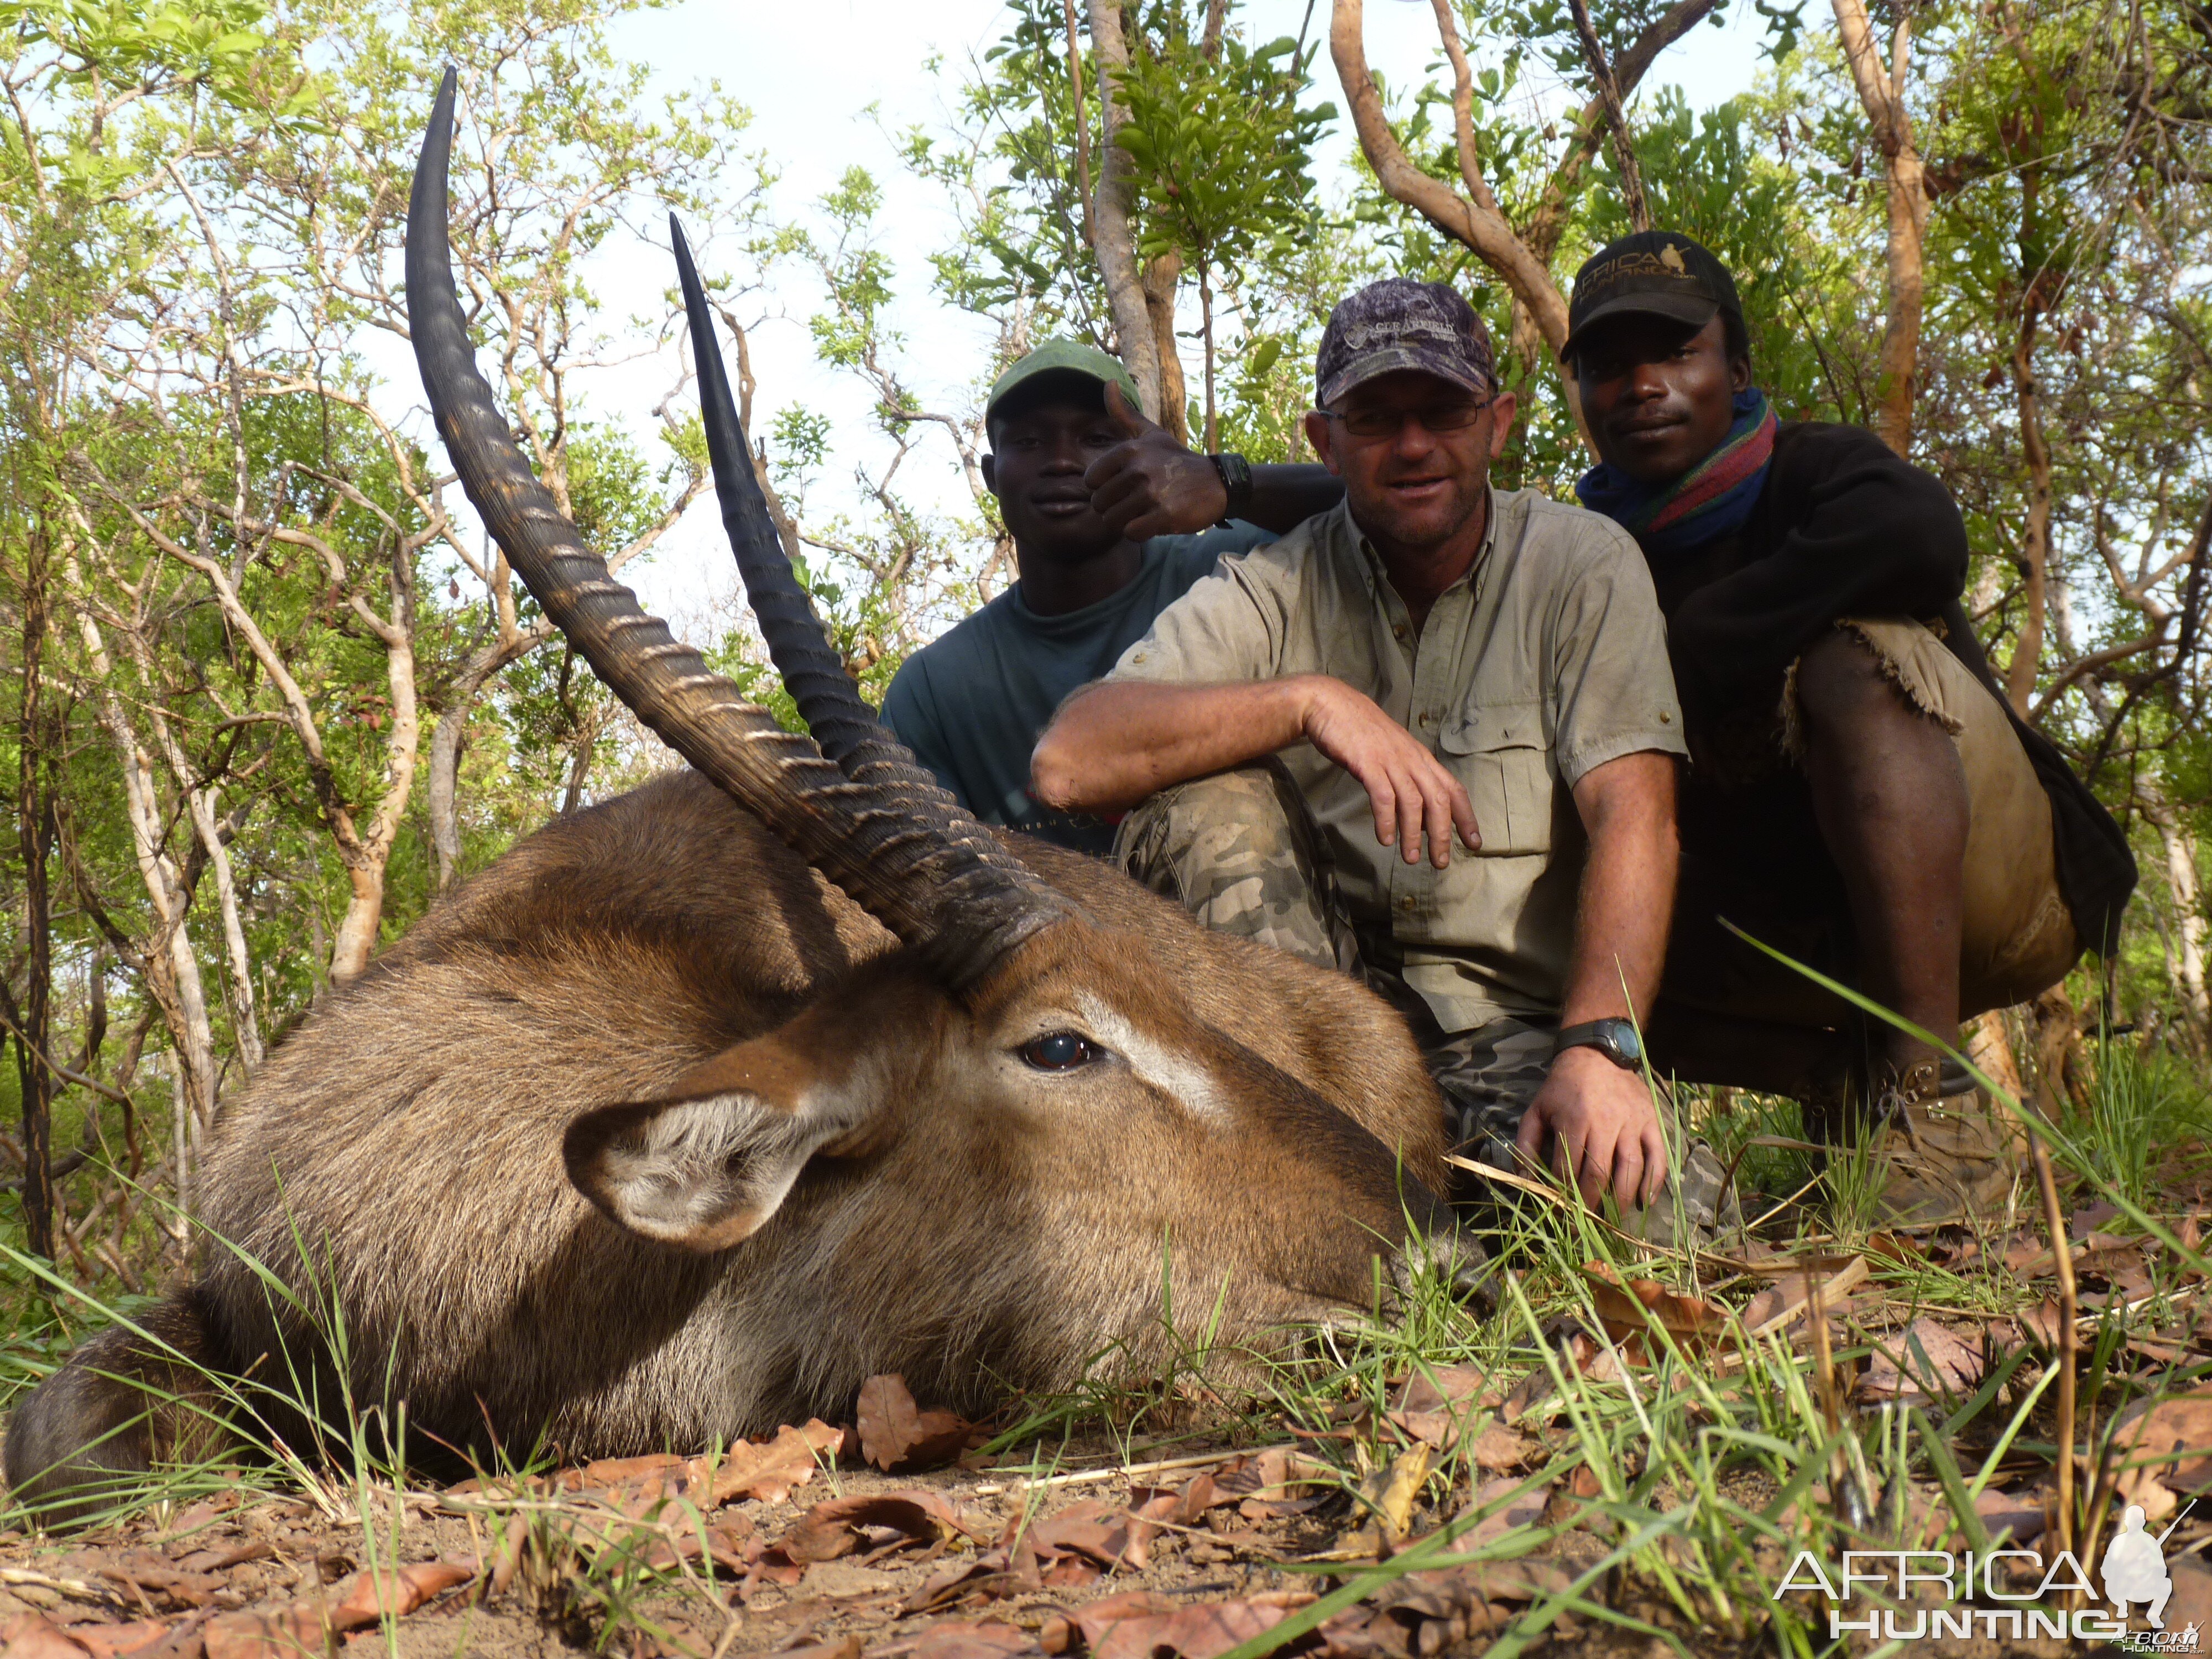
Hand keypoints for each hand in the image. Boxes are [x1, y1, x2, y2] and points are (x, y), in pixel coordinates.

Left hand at [1083, 382, 1227, 540]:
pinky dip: (1139, 532)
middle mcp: (1138, 470)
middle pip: (1100, 503)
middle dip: (1113, 508)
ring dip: (1125, 521)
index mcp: (1129, 450)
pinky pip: (1132, 533)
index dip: (1103, 488)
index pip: (1090, 480)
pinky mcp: (1164, 516)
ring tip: (1143, 511)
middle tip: (1135, 502)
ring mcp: (1152, 493)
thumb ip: (1124, 413)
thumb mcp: (1151, 434)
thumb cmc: (1176, 460)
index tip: (1122, 486)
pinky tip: (1153, 522)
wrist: (1216, 484)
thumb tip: (1108, 383)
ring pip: (1113, 521)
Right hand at [1300, 677, 1479, 866]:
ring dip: (1414, 834)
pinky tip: (1385, 838)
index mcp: (1420, 757)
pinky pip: (1383, 796)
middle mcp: (1411, 758)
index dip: (1466, 817)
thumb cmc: (1358, 730)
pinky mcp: (1367, 762)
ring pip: (1413, 801)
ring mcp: (1390, 759)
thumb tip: (1415, 810)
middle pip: (1438, 800)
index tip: (1474, 842)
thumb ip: (1406, 775)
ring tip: (1410, 858)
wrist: (1329, 703)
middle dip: (1442, 834)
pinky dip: (1386, 820)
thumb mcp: (1392, 750)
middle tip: (1440, 862)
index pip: (1453, 788)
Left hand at [1514, 1046, 1666, 1206]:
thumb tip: (1525, 1180)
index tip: (1562, 1214)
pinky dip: (1654, 1183)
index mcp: (1574, 1120)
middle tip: (1587, 1225)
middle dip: (1592, 1204)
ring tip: (1613, 1220)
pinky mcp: (1652, 1122)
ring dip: (1622, 1199)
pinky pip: (1657, 1157)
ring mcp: (1632, 1122)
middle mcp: (1606, 1122)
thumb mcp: (1536, 1110)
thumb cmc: (1562, 1088)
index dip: (1565, 1196)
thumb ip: (1526, 1145)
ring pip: (1630, 1169)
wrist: (1596, 1055)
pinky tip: (1645, 1202)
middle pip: (1600, 1173)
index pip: (1569, 1169)